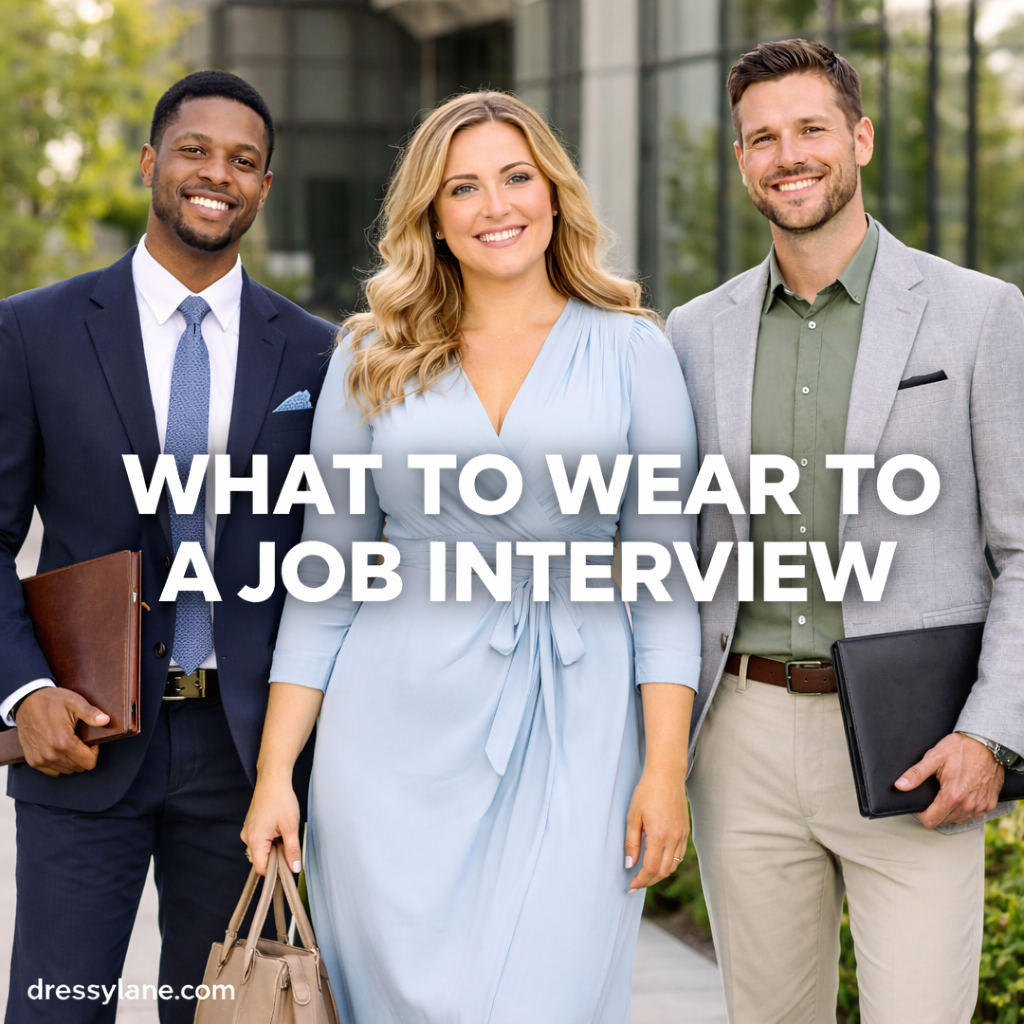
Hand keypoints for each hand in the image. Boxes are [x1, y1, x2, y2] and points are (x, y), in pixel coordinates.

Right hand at [14, 687, 108, 776]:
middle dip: (84, 756)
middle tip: (80, 740)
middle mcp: (51, 755)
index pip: (88, 763)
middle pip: (78, 768)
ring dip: (71, 760)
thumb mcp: (74, 702)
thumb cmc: (51, 701)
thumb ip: (91, 713)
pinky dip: (58, 763)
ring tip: (69, 743)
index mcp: (63, 742)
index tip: (90, 741)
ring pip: (66, 770)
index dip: (94, 752)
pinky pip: (52, 771)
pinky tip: (58, 749)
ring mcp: (40, 759)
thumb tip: (106, 720)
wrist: (26, 701)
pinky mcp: (32, 760)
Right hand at [241, 772, 301, 876]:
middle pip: (261, 860)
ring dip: (273, 848)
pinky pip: (259, 840)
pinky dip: (270, 840)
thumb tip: (294, 868)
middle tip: (289, 845)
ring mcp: (247, 831)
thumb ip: (292, 850)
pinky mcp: (251, 825)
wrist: (273, 779)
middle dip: (276, 858)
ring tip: (284, 833)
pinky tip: (279, 829)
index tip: (288, 866)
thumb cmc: (281, 799)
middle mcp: (247, 837)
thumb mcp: (291, 827)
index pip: (261, 869)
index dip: (276, 871)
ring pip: (261, 850)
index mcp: (255, 840)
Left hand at [624, 766, 688, 891]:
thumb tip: (629, 864)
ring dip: (660, 874)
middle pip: (663, 871)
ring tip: (646, 875)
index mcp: (659, 835)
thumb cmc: (647, 792)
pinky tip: (659, 861)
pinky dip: (669, 863)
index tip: (631, 886)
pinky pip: (679, 855)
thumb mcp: (633, 816)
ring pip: (673, 865)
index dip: (640, 880)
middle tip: (637, 883)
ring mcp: (682, 835)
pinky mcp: (686, 831)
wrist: (666, 775)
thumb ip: (631, 842)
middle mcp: (673, 838)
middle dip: (649, 881)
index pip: (650, 868)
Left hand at [895, 732, 1004, 828]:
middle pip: (943, 822)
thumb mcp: (934, 757)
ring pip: (958, 820)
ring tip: (948, 793)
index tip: (921, 803)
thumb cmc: (960, 749)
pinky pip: (972, 816)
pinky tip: (961, 795)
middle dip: (935, 812)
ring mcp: (980, 807)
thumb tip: (900, 785)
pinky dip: (964, 809)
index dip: (921, 813)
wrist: (987, 744)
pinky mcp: (989, 805)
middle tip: (934, 794)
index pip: (931, 820)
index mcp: (952, 796)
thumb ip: (916, 774)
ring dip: (950, 812)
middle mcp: (968, 805)